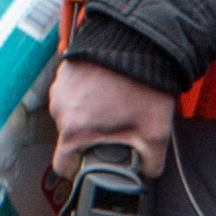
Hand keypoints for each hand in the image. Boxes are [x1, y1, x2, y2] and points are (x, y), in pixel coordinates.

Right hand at [46, 58, 176, 183]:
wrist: (139, 42)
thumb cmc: (144, 86)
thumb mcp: (155, 134)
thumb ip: (151, 164)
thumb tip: (147, 173)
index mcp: (74, 131)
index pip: (63, 166)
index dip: (78, 172)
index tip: (92, 167)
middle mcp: (60, 110)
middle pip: (70, 139)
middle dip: (90, 139)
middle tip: (117, 129)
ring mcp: (59, 88)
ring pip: (70, 115)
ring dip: (88, 115)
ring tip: (114, 105)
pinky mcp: (65, 70)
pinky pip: (72, 93)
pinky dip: (87, 95)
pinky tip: (108, 89)